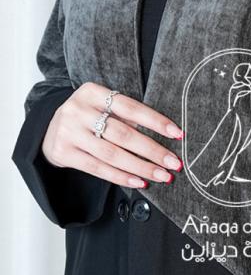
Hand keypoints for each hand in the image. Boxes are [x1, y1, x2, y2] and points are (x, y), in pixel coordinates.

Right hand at [41, 82, 183, 188]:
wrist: (48, 130)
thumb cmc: (87, 117)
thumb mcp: (101, 106)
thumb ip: (125, 116)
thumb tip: (165, 136)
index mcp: (92, 92)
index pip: (130, 107)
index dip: (156, 121)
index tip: (178, 134)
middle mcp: (78, 110)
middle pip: (123, 134)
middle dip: (153, 150)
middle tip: (174, 163)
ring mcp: (68, 132)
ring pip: (112, 154)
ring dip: (141, 167)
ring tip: (162, 176)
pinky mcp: (63, 153)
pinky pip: (98, 168)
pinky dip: (122, 177)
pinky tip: (140, 182)